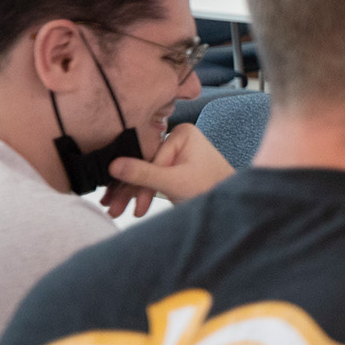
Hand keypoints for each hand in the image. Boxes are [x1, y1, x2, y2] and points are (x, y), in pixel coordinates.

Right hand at [105, 124, 235, 216]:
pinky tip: (129, 204)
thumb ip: (144, 174)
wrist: (231, 205)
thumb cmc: (211, 189)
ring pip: (146, 172)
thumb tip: (113, 165)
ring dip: (131, 192)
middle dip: (129, 188)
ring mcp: (177, 153)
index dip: (134, 179)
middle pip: (144, 163)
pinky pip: (153, 177)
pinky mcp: (176, 167)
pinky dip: (142, 191)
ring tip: (116, 210)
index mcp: (182, 134)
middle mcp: (178, 139)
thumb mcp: (174, 182)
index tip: (120, 199)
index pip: (147, 155)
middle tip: (113, 207)